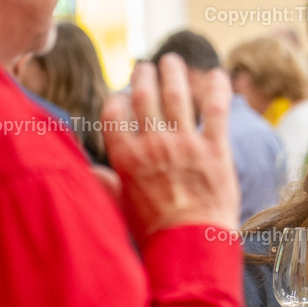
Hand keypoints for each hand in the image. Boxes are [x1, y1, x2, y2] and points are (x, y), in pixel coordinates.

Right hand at [101, 55, 239, 239]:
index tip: (122, 94)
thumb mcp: (118, 209)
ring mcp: (185, 144)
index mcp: (126, 158)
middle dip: (144, 76)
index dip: (118, 100)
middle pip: (145, 98)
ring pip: (177, 96)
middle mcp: (153, 144)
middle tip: (146, 65)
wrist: (190, 245)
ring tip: (173, 60)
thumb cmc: (153, 233)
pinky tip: (219, 75)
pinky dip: (218, 89)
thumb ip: (104, 185)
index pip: (114, 114)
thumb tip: (88, 171)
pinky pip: (216, 110)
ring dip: (174, 74)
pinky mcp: (215, 149)